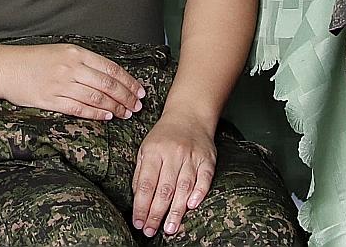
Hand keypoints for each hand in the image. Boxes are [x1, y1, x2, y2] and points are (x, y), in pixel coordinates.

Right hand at [0, 43, 145, 121]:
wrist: (5, 67)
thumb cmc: (33, 60)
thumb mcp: (60, 51)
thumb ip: (83, 61)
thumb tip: (109, 74)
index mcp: (75, 52)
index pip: (110, 67)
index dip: (128, 80)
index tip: (140, 90)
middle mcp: (70, 66)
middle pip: (107, 83)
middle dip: (126, 95)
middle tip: (138, 105)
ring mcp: (60, 83)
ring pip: (96, 96)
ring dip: (114, 106)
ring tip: (126, 113)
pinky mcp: (50, 99)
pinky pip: (78, 108)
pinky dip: (95, 113)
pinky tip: (107, 117)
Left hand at [132, 112, 216, 237]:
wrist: (190, 114)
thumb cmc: (164, 136)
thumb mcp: (146, 148)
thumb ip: (141, 173)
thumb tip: (138, 199)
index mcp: (154, 151)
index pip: (146, 184)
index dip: (141, 206)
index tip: (138, 222)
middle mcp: (173, 153)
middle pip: (164, 188)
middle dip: (156, 213)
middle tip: (150, 231)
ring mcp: (191, 156)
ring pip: (183, 186)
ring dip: (176, 210)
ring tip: (169, 228)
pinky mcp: (207, 159)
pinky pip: (204, 178)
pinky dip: (199, 193)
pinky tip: (191, 206)